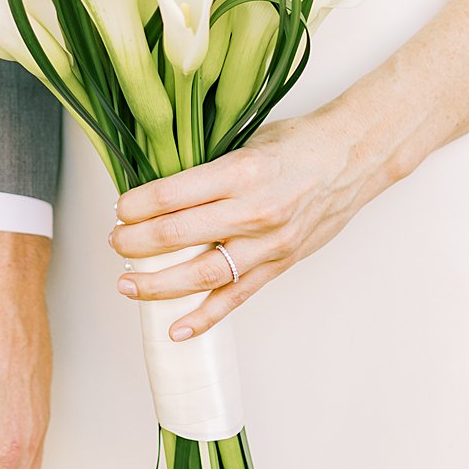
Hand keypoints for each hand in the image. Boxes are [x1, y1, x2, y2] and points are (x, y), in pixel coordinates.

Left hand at [109, 108, 393, 338]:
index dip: (135, 207)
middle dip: (136, 243)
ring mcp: (269, 242)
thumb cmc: (296, 144)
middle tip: (115, 243)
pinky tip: (177, 328)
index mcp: (240, 171)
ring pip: (202, 274)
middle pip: (178, 235)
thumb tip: (153, 190)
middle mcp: (254, 209)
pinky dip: (205, 316)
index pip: (171, 195)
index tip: (119, 209)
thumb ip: (205, 168)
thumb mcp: (245, 141)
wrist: (352, 158)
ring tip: (128, 285)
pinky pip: (237, 296)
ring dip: (158, 284)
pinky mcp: (280, 264)